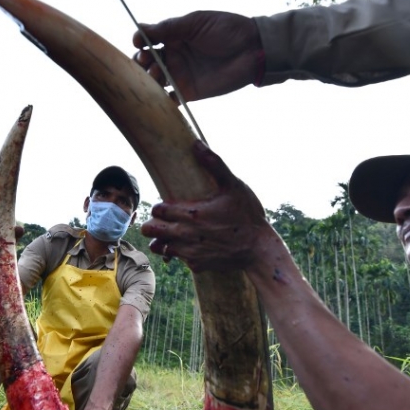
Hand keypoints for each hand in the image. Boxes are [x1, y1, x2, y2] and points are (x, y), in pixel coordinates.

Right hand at [132, 11, 262, 102]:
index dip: (140, 42)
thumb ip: (169, 28)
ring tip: (156, 75)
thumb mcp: (195, 23)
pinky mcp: (189, 92)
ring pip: (155, 80)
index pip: (148, 40)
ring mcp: (180, 75)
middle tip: (146, 62)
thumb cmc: (226, 29)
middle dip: (141, 62)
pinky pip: (170, 99)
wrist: (251, 49)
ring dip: (149, 79)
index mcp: (174, 36)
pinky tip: (158, 96)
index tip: (139, 42)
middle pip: (147, 62)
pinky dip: (161, 100)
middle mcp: (174, 56)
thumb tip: (140, 28)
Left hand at [141, 141, 271, 272]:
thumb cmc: (247, 215)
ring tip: (171, 233)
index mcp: (191, 214)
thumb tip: (197, 143)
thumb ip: (214, 164)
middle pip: (150, 230)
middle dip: (153, 223)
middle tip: (163, 219)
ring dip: (161, 239)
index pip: (157, 210)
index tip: (168, 205)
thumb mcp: (234, 186)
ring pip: (159, 247)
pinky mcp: (196, 266)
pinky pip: (178, 260)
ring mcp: (190, 253)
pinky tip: (190, 246)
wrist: (259, 249)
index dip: (160, 206)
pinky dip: (179, 253)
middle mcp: (185, 235)